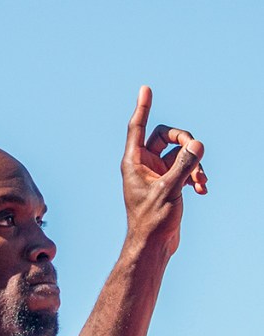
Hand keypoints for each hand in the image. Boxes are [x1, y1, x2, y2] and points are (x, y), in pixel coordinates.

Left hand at [121, 86, 205, 253]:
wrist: (154, 246)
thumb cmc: (152, 221)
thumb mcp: (169, 190)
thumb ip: (184, 165)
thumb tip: (198, 143)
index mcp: (133, 163)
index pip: (138, 128)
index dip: (143, 108)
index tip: (145, 89)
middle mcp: (143, 166)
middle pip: (166, 136)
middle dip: (185, 142)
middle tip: (197, 153)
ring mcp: (156, 174)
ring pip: (180, 154)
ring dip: (194, 163)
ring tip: (200, 182)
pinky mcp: (168, 184)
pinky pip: (185, 168)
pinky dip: (195, 175)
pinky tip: (202, 189)